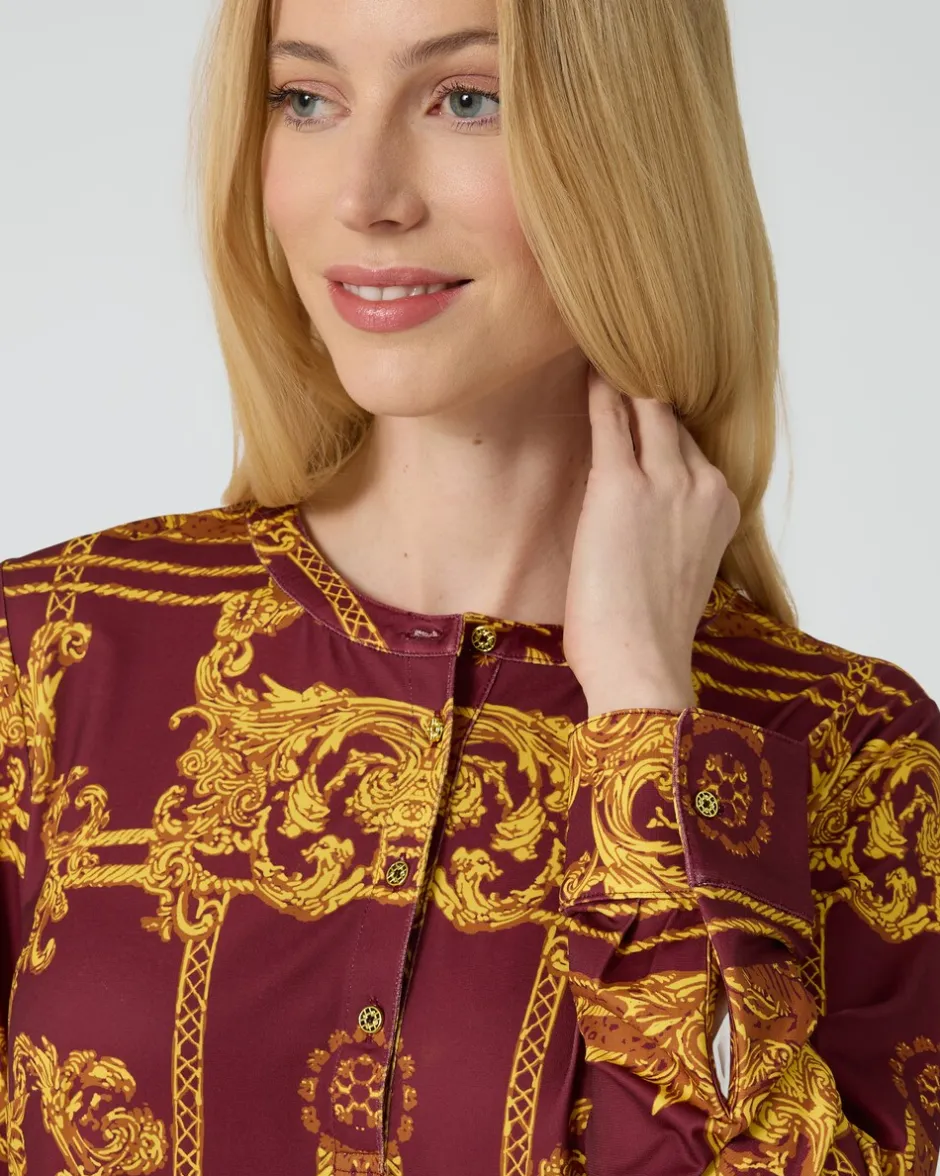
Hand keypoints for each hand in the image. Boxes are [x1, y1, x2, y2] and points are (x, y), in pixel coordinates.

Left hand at [563, 365, 740, 715]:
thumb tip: (642, 517)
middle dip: (644, 390)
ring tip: (598, 350)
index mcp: (722, 506)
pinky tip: (585, 369)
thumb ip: (673, 529)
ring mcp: (666, 482)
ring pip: (647, 407)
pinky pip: (610, 419)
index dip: (661, 421)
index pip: (689, 443)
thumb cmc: (648, 633)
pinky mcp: (621, 485)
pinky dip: (598, 391)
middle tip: (617, 354)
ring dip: (623, 379)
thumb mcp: (678, 570)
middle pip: (672, 416)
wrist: (641, 665)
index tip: (640, 396)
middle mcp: (704, 484)